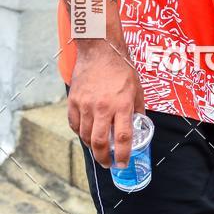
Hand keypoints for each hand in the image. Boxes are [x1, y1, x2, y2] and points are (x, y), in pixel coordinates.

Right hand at [67, 45, 144, 168]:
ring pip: (85, 136)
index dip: (123, 155)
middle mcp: (102, 107)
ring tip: (98, 149)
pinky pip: (74, 124)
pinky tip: (87, 132)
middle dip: (104, 158)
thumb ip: (136, 109)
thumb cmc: (121, 68)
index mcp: (122, 104)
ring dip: (92, 147)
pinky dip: (80, 132)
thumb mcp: (137, 89)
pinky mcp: (73, 100)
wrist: (100, 49)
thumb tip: (138, 126)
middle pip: (99, 143)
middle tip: (108, 163)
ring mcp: (85, 104)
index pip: (123, 137)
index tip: (123, 163)